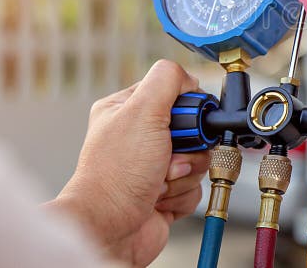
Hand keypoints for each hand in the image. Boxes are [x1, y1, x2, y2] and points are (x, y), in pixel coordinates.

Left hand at [45, 60, 209, 266]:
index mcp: (128, 111)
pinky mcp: (166, 193)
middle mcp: (140, 138)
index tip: (186, 121)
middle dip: (188, 147)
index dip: (186, 108)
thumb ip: (167, 80)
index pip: (173, 93)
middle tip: (169, 155)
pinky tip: (160, 197)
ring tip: (160, 180)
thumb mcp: (142, 111)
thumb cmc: (116, 173)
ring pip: (197, 159)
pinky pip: (195, 186)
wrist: (109, 228)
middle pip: (193, 130)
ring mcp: (153, 167)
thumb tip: (189, 78)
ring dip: (184, 173)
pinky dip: (182, 194)